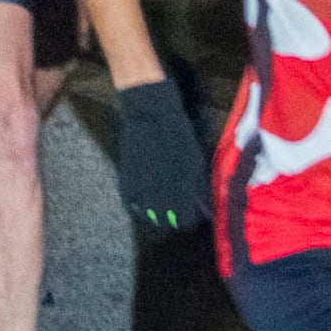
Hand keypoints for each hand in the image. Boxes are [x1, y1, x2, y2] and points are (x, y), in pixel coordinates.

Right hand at [108, 75, 212, 233]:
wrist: (149, 111)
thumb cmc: (177, 132)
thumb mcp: (195, 158)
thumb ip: (197, 184)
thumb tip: (203, 205)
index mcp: (183, 184)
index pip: (186, 217)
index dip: (188, 219)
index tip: (189, 217)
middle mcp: (163, 189)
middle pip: (167, 219)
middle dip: (171, 219)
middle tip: (173, 214)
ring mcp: (143, 184)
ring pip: (147, 213)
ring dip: (153, 215)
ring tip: (157, 211)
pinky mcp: (127, 176)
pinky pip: (130, 201)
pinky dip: (135, 206)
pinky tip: (139, 205)